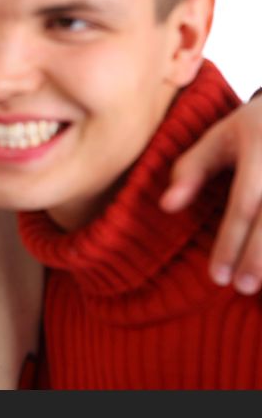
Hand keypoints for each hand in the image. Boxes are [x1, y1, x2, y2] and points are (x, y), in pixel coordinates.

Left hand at [160, 95, 261, 293]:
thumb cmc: (250, 130)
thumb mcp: (217, 139)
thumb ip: (190, 170)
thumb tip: (166, 207)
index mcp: (261, 150)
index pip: (245, 206)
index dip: (231, 243)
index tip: (217, 277)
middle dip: (259, 258)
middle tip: (241, 287)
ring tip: (261, 288)